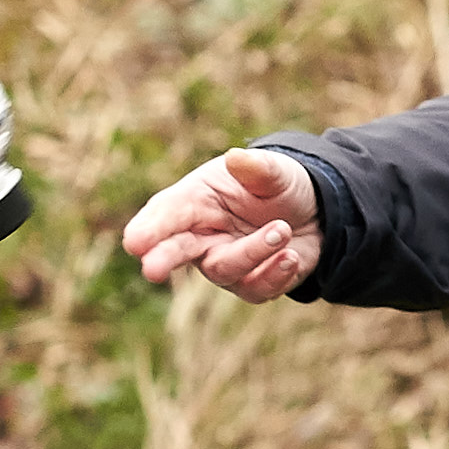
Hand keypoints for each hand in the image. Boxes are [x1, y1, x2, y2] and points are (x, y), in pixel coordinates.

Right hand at [121, 148, 324, 299]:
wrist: (315, 211)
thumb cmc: (278, 185)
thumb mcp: (274, 171)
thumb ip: (257, 168)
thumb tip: (237, 158)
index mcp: (196, 200)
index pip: (166, 214)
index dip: (150, 229)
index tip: (134, 243)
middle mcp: (202, 235)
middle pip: (175, 251)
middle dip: (162, 259)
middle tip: (150, 270)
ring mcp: (224, 262)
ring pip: (224, 270)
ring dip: (253, 252)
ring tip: (283, 229)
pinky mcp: (251, 283)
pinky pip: (255, 290)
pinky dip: (275, 275)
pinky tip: (291, 257)